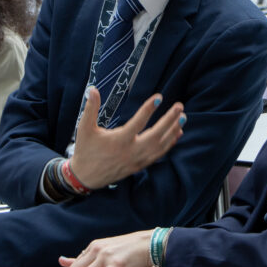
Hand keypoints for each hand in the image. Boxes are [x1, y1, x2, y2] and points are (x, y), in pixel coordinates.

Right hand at [69, 88, 184, 189]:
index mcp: (118, 141)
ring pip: (160, 146)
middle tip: (180, 106)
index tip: (159, 97)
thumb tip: (93, 89)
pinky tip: (177, 133)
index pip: (137, 123)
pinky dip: (169, 144)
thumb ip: (90, 109)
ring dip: (173, 131)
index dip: (148, 109)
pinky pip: (159, 154)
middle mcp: (131, 151)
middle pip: (156, 135)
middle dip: (169, 120)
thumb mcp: (84, 129)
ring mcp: (138, 160)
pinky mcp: (140, 165)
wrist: (86, 177)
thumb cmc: (86, 150)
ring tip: (182, 117)